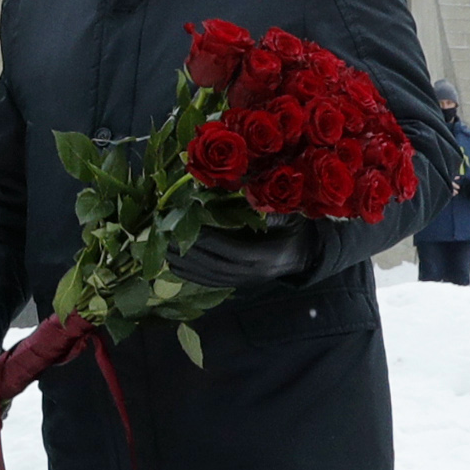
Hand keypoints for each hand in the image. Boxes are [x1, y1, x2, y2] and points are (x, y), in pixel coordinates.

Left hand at [170, 217, 313, 290]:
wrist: (305, 252)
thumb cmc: (295, 227)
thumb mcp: (286, 212)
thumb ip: (262, 204)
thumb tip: (236, 187)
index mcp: (267, 255)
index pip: (233, 250)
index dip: (210, 241)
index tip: (188, 227)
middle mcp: (254, 273)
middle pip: (217, 266)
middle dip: (190, 252)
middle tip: (167, 237)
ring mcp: (246, 280)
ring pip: (211, 276)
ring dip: (186, 265)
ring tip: (164, 251)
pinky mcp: (239, 283)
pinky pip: (212, 282)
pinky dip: (192, 275)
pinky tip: (174, 267)